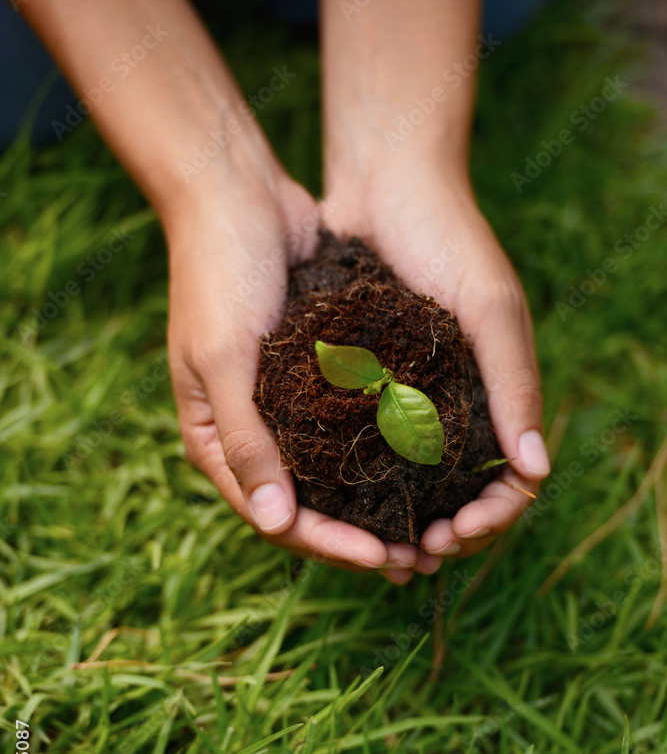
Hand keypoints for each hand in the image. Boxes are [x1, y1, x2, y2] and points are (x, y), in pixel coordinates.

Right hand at [166, 167, 426, 574]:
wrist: (235, 194)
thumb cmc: (218, 274)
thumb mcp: (223, 359)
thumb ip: (246, 440)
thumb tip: (273, 523)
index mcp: (215, 441)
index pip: (275, 516)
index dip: (329, 545)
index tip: (386, 559)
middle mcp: (251, 433)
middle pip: (307, 507)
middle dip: (359, 537)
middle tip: (419, 560)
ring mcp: (283, 407)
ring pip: (332, 476)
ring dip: (375, 504)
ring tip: (427, 527)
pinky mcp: (315, 377)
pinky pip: (348, 429)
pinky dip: (379, 452)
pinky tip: (421, 467)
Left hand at [326, 163, 549, 582]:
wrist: (384, 182)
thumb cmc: (447, 237)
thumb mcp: (488, 307)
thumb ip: (514, 382)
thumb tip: (536, 468)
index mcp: (498, 393)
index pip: (511, 484)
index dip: (488, 520)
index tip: (451, 537)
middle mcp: (456, 403)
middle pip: (460, 495)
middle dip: (442, 534)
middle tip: (408, 558)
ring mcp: (411, 396)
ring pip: (413, 482)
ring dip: (399, 519)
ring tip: (371, 545)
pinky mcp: (368, 381)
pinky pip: (370, 446)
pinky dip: (361, 479)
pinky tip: (338, 499)